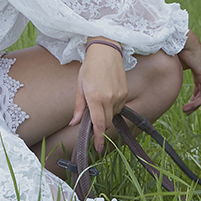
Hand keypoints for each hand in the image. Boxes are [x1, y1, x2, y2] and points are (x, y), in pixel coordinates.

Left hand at [74, 39, 127, 154]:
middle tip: (92, 122)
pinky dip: (112, 107)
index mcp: (95, 98)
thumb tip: (74, 123)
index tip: (99, 148)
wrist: (106, 51)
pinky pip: (119, 107)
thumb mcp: (79, 86)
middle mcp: (109, 98)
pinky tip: (106, 97)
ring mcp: (119, 95)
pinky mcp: (125, 92)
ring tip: (98, 101)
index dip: (99, 138)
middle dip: (99, 126)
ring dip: (106, 115)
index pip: (98, 124)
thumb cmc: (89, 67)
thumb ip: (78, 107)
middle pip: (106, 122)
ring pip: (113, 115)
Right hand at [177, 30, 200, 112]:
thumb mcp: (174, 65)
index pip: (199, 87)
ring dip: (195, 105)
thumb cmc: (174, 49)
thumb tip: (161, 79)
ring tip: (186, 111)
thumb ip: (173, 74)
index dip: (193, 98)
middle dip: (194, 104)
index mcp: (197, 69)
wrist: (179, 40)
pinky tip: (190, 106)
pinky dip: (198, 101)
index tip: (185, 106)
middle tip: (186, 112)